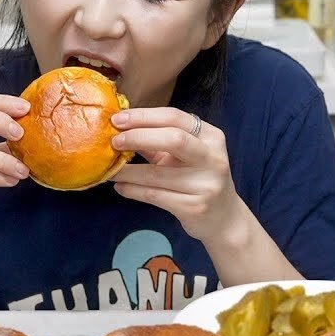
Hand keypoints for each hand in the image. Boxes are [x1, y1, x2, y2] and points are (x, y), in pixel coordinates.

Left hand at [109, 108, 247, 242]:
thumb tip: (121, 128)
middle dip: (138, 136)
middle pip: (173, 139)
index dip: (143, 116)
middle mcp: (212, 158)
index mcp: (211, 137)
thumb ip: (158, 142)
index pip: (175, 117)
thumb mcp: (185, 157)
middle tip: (114, 141)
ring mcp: (206, 184)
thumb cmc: (198, 180)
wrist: (224, 218)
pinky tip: (120, 187)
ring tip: (110, 169)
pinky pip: (155, 195)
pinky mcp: (195, 207)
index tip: (117, 120)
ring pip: (157, 173)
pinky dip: (133, 190)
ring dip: (127, 171)